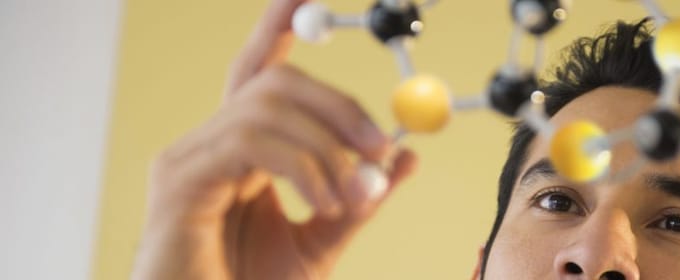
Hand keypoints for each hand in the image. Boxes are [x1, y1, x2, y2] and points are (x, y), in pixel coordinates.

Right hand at [132, 0, 417, 278]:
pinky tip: (323, 201)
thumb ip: (360, 198)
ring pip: (267, 107)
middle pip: (273, 82)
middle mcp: (209, 145)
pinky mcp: (180, 182)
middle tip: (381, 145)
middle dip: (338, 104)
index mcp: (241, 152)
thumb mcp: (324, 239)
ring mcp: (188, 159)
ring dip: (326, 147)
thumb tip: (405, 156)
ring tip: (349, 196)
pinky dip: (302, 167)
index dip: (277, 28)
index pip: (260, 74)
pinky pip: (251, 143)